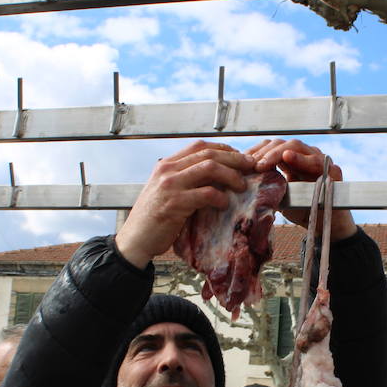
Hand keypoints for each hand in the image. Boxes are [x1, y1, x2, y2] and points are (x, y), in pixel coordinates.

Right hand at [115, 141, 254, 268]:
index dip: (224, 149)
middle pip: (208, 154)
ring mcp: (170, 185)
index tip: (240, 157)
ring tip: (242, 185)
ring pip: (209, 168)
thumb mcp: (166, 192)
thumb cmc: (154, 218)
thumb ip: (185, 180)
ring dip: (231, 176)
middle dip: (234, 159)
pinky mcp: (175, 203)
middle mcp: (167, 170)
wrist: (135, 240)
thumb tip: (216, 176)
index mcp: (166, 164)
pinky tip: (224, 204)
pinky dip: (220, 197)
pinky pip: (206, 193)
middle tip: (251, 167)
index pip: (200, 146)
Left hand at [247, 139, 355, 240]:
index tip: (242, 160)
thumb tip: (242, 178)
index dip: (257, 150)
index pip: (272, 146)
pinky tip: (288, 156)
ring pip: (296, 146)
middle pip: (281, 143)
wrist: (324, 224)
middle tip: (252, 164)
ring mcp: (319, 160)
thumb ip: (266, 183)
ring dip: (277, 153)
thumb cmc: (301, 208)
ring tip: (263, 162)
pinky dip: (301, 158)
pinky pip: (316, 161)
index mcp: (292, 159)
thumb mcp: (278, 195)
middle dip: (264, 152)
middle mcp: (305, 155)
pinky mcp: (332, 170)